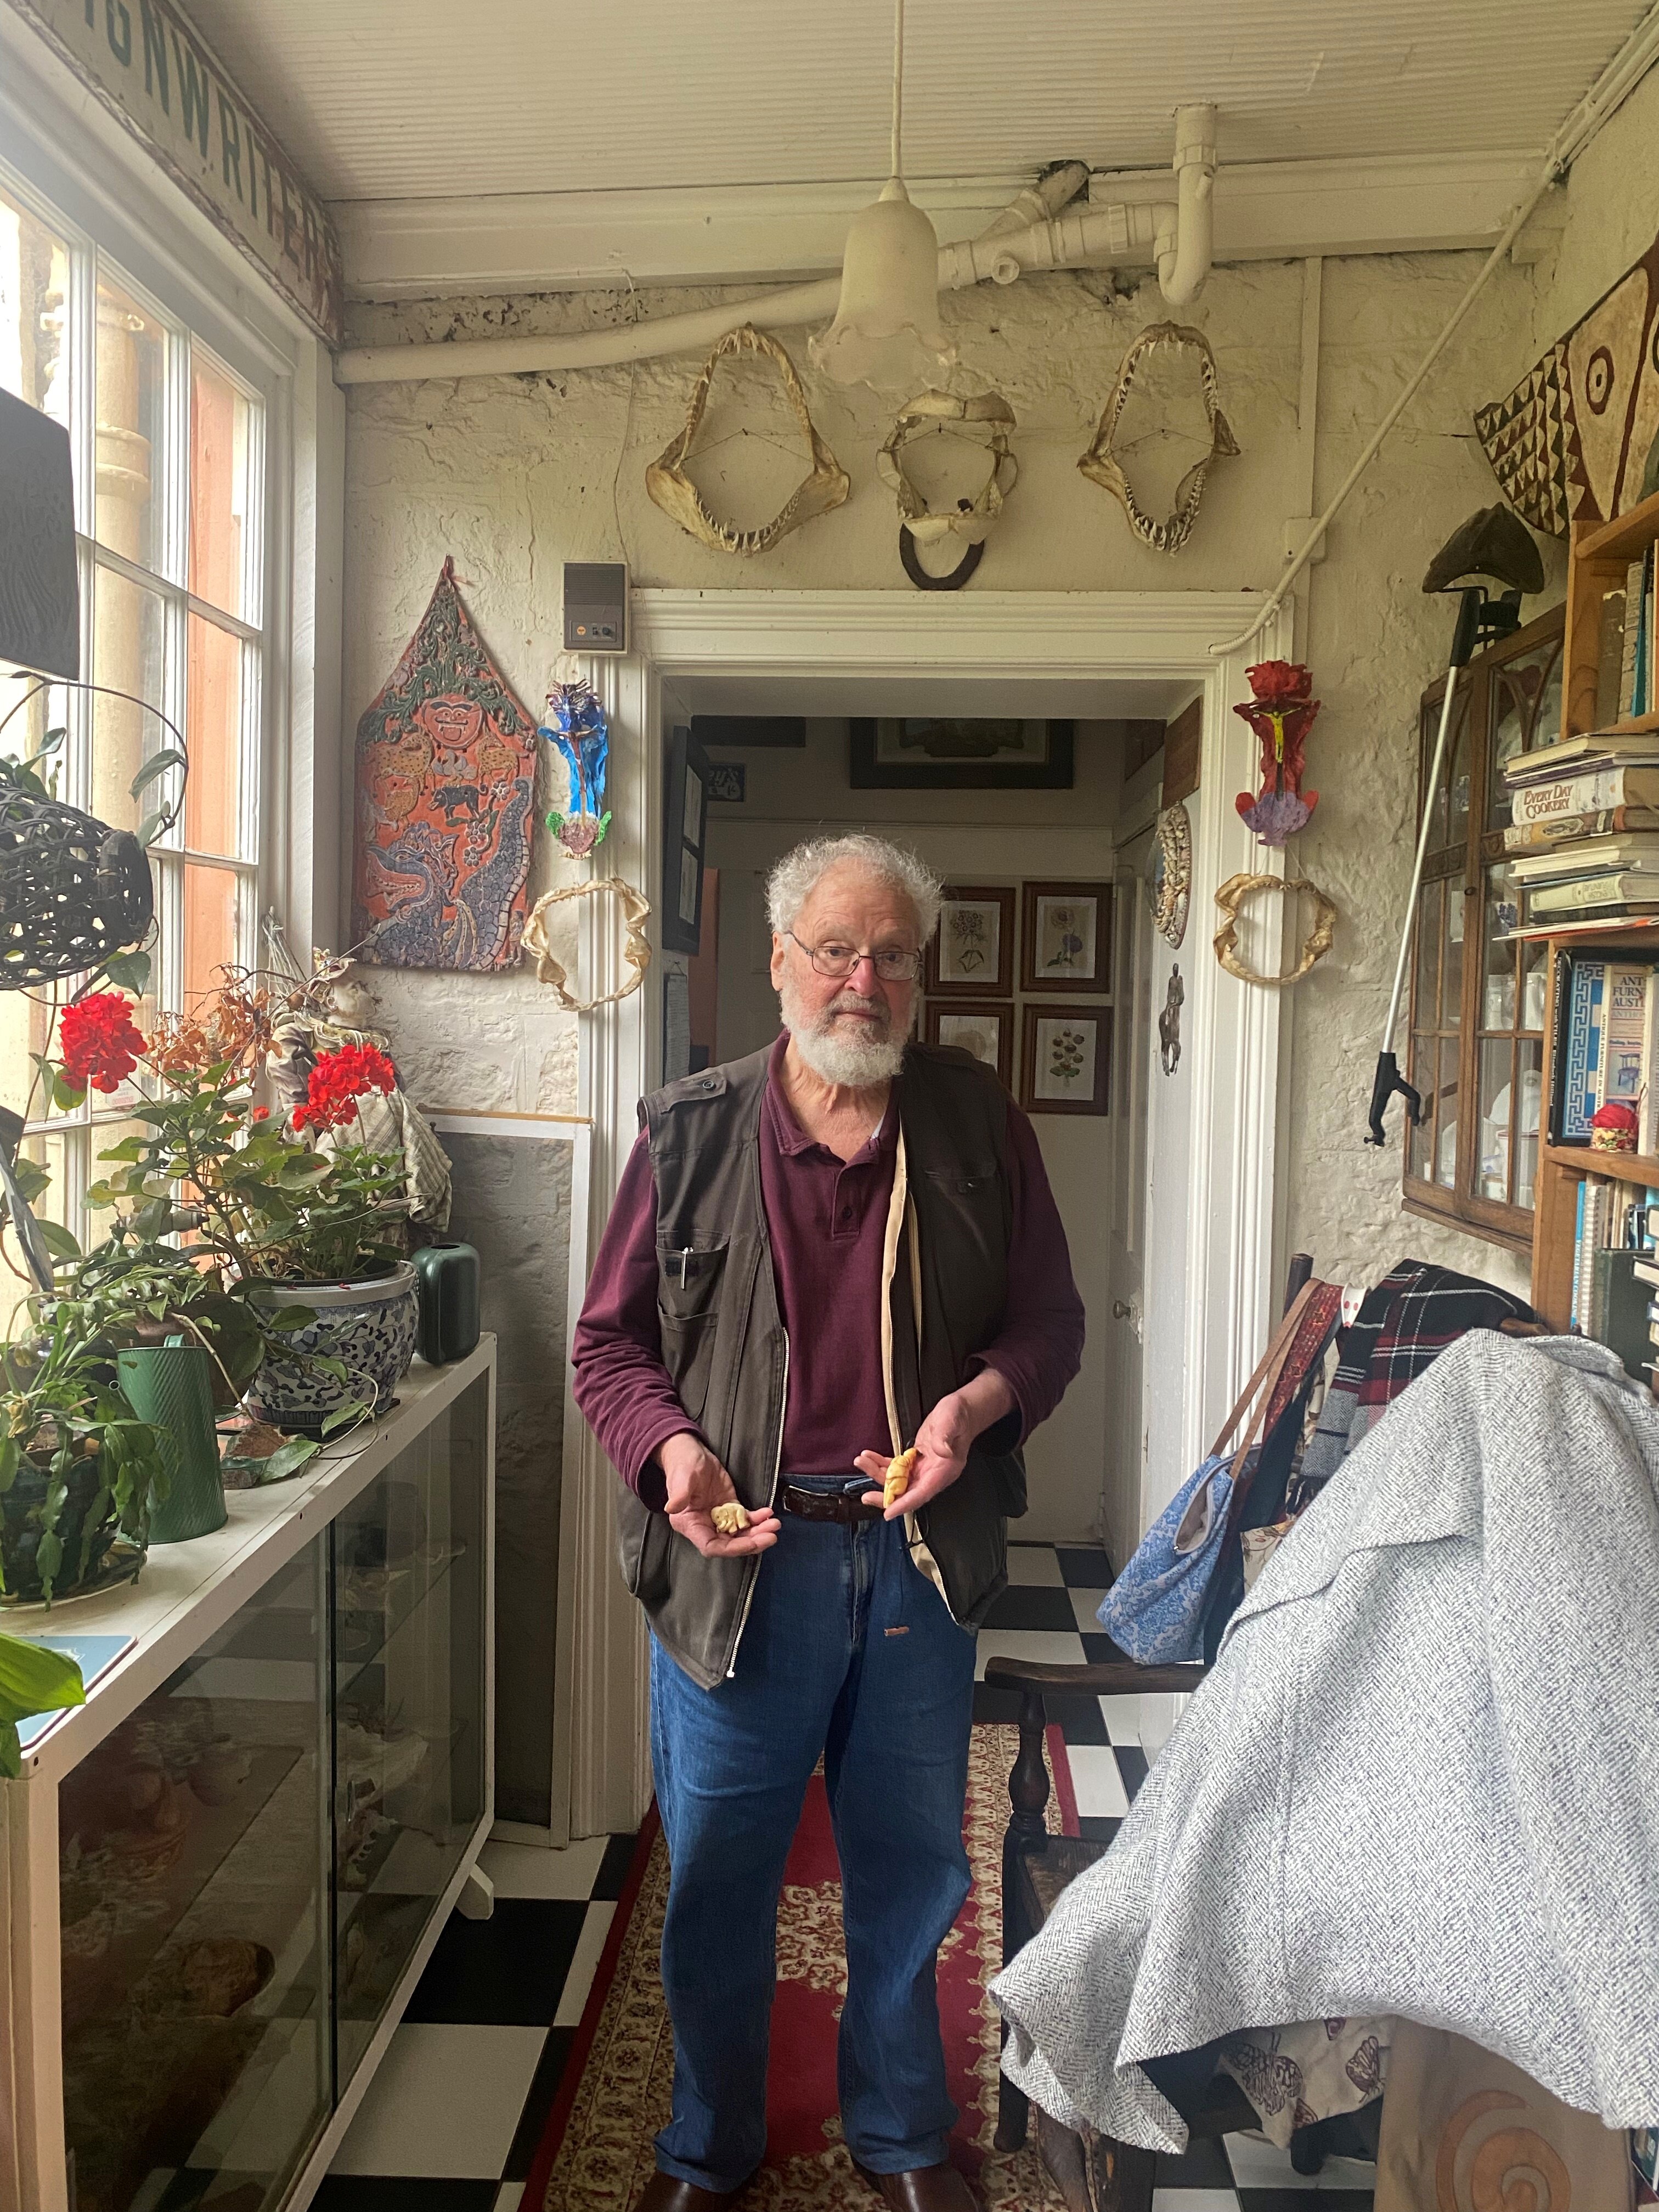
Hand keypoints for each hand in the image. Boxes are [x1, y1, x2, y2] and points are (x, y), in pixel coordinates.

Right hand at [659, 1432, 779, 1556]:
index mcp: (690, 1523)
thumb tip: (672, 1507)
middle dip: (752, 1542)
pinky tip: (767, 1513)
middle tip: (771, 1535)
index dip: (732, 1548)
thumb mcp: (681, 1477)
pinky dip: (758, 1519)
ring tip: (774, 1524)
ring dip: (758, 1532)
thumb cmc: (682, 1464)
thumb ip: (679, 1494)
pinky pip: (745, 1519)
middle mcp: (705, 1525)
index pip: (711, 1546)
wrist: (690, 1452)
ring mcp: (719, 1517)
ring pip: (741, 1533)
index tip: (751, 1543)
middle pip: (730, 1543)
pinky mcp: (729, 1507)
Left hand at [854, 1370, 1018, 1521]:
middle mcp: (932, 1474)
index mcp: (943, 1471)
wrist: (961, 1411)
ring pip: (897, 1480)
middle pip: (906, 1493)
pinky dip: (881, 1464)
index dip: (904, 1504)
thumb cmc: (958, 1417)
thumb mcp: (952, 1423)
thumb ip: (945, 1437)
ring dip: (878, 1474)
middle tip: (865, 1496)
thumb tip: (942, 1450)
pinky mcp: (916, 1460)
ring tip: (862, 1461)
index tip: (888, 1512)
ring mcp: (923, 1468)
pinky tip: (869, 1457)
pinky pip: (896, 1468)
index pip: (921, 1493)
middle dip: (885, 1496)